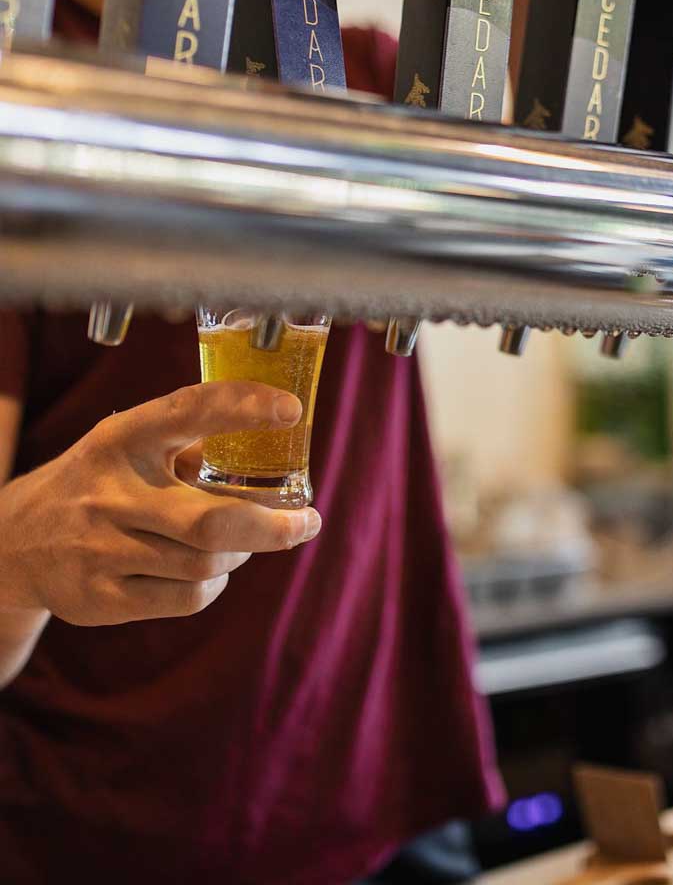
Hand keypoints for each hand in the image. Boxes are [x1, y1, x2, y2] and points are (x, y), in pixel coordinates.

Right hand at [0, 382, 321, 626]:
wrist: (14, 543)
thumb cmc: (98, 483)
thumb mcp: (128, 447)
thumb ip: (190, 443)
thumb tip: (271, 441)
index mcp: (120, 440)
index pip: (186, 412)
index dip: (241, 407)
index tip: (290, 410)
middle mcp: (109, 494)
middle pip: (211, 522)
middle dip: (273, 526)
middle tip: (307, 520)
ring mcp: (101, 551)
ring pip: (205, 564)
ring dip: (242, 555)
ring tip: (247, 543)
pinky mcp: (100, 600)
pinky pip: (186, 599)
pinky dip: (214, 586)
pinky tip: (212, 572)